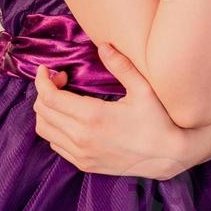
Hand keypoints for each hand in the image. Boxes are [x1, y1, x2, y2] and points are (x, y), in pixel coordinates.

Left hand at [32, 41, 191, 180]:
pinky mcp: (84, 164)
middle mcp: (81, 138)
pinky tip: (70, 118)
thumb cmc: (158, 120)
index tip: (47, 69)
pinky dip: (54, 129)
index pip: (50, 97)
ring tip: (62, 98)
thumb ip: (121, 65)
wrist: (167, 155)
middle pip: (43, 113)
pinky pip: (55, 145)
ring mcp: (81, 154)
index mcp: (92, 116)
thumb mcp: (143, 89)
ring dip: (47, 111)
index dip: (43, 80)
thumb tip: (103, 45)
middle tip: (61, 80)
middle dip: (45, 91)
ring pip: (45, 130)